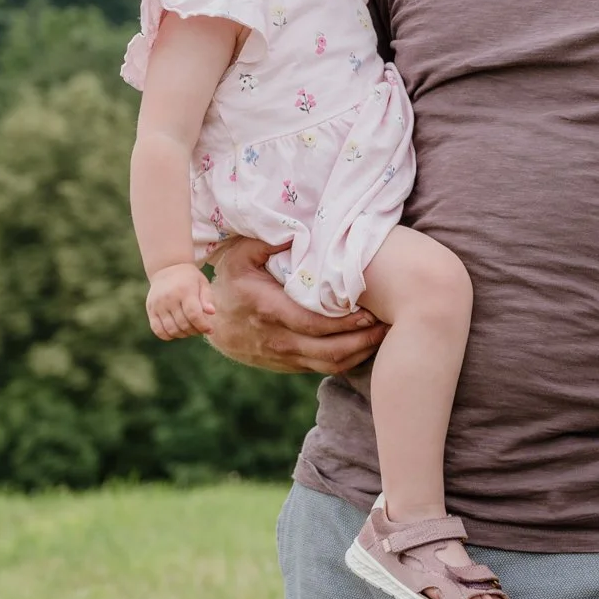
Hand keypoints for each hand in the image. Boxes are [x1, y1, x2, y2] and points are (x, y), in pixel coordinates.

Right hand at [146, 264, 215, 339]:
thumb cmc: (189, 279)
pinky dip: (168, 335)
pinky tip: (176, 331)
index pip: (194, 315)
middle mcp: (169, 298)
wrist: (167, 268)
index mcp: (185, 290)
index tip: (210, 329)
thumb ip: (208, 298)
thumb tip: (211, 312)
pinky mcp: (150, 310)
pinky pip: (157, 330)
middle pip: (183, 324)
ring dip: (183, 334)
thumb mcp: (202, 283)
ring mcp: (158, 304)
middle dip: (195, 331)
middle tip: (200, 328)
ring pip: (171, 329)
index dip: (203, 326)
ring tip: (189, 330)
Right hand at [204, 237, 387, 373]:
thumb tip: (296, 231)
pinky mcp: (290, 366)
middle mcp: (278, 340)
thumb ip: (266, 242)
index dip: (344, 322)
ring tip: (382, 335)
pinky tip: (365, 343)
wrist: (212, 324)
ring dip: (360, 352)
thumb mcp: (240, 256)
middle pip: (329, 351)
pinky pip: (323, 368)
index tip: (369, 311)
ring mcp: (284, 357)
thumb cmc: (232, 283)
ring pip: (330, 364)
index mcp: (268, 311)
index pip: (314, 324)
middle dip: (362, 339)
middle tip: (386, 324)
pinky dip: (348, 359)